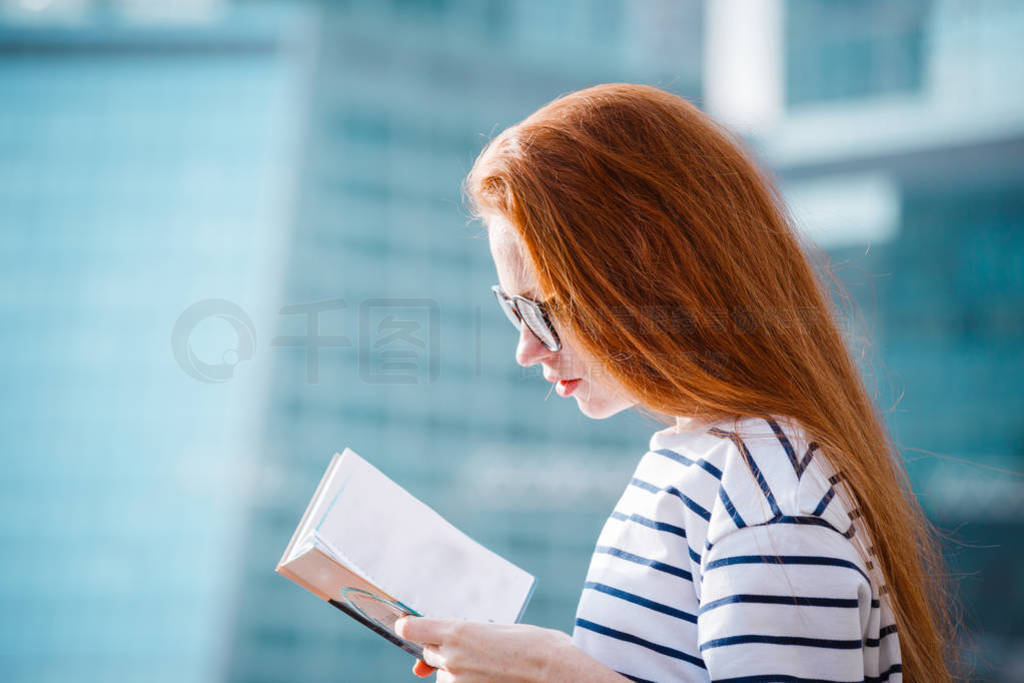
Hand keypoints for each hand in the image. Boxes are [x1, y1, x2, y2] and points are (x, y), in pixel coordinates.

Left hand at [394, 616, 572, 681]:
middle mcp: (452, 660)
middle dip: (444, 650)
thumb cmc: (537, 646)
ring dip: (458, 672)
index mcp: (458, 632)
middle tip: (476, 648)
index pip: (412, 629)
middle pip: (430, 653)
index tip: (407, 626)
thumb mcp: (498, 631)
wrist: (561, 675)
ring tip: (494, 667)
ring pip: (445, 677)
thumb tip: (425, 664)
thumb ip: (463, 639)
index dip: (409, 627)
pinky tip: (494, 677)